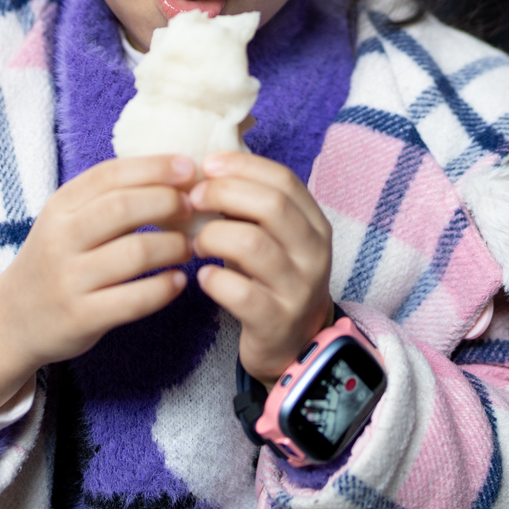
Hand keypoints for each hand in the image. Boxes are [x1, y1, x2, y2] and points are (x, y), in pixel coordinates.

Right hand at [0, 155, 197, 411]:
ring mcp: (69, 280)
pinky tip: (178, 281)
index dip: (154, 167)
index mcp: (59, 207)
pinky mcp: (80, 317)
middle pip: (123, 208)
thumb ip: (108, 199)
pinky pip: (134, 299)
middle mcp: (60, 239)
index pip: (110, 175)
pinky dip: (165, 287)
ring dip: (174, 245)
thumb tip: (175, 176)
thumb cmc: (56, 262)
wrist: (13, 320)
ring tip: (188, 247)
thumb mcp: (67, 221)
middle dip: (167, 202)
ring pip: (135, 252)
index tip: (189, 168)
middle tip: (192, 208)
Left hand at [189, 151, 334, 385]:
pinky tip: (203, 277)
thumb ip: (252, 207)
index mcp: (315, 225)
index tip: (208, 164)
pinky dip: (214, 279)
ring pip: (253, 244)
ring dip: (213, 236)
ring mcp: (298, 289)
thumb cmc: (273, 280)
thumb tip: (207, 170)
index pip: (284, 180)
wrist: (296, 344)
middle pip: (271, 205)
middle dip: (223, 193)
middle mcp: (313, 253)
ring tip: (196, 243)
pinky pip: (241, 293)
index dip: (243, 166)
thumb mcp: (275, 238)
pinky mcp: (277, 322)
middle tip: (193, 200)